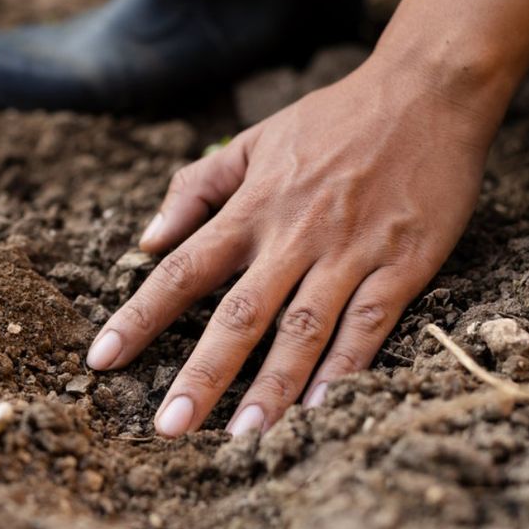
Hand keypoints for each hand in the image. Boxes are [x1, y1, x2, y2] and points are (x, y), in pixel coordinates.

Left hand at [85, 54, 500, 436]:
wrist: (426, 92)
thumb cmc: (335, 118)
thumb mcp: (256, 139)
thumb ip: (200, 187)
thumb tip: (149, 238)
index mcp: (254, 206)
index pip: (183, 268)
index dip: (140, 315)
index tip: (102, 359)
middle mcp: (294, 234)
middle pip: (239, 312)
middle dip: (202, 373)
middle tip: (168, 427)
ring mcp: (350, 251)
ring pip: (303, 328)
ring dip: (272, 386)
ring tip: (241, 436)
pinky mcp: (403, 263)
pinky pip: (369, 323)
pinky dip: (344, 367)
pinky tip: (322, 408)